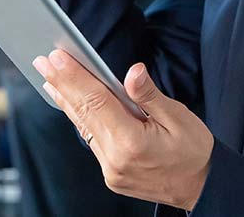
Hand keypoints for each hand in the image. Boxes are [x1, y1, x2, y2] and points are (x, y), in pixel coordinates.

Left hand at [32, 50, 213, 210]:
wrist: (200, 187)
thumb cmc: (193, 150)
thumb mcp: (179, 117)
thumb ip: (150, 95)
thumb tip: (132, 72)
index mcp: (132, 141)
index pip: (96, 101)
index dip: (75, 76)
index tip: (57, 57)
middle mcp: (115, 158)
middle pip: (83, 112)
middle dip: (62, 84)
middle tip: (43, 61)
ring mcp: (110, 169)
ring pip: (83, 127)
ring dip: (67, 101)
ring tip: (50, 79)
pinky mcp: (110, 174)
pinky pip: (91, 140)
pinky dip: (81, 119)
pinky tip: (72, 104)